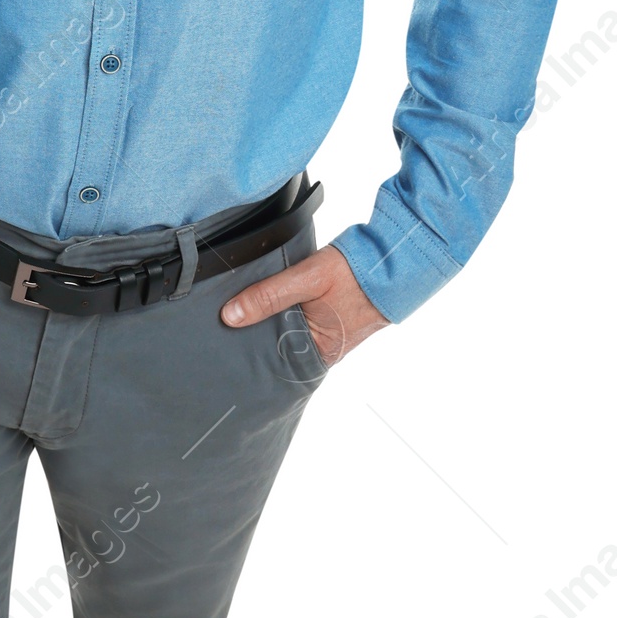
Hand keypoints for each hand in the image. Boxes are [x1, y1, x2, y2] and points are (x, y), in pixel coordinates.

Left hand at [219, 241, 388, 365]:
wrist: (395, 258)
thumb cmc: (358, 273)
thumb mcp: (309, 279)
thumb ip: (270, 296)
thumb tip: (230, 316)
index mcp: (319, 353)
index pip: (272, 359)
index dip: (246, 346)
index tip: (220, 334)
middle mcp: (323, 350)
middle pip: (276, 345)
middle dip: (253, 332)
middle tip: (220, 320)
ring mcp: (326, 334)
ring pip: (285, 329)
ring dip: (267, 318)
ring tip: (236, 308)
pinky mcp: (328, 317)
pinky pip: (297, 318)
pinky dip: (282, 310)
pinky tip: (264, 298)